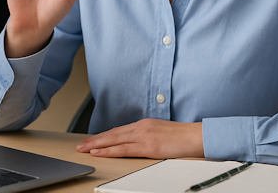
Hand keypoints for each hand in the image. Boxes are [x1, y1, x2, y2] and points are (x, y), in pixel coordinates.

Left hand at [75, 119, 203, 158]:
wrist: (197, 136)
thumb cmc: (183, 137)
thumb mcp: (162, 132)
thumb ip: (148, 135)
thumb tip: (139, 142)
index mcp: (144, 124)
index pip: (119, 130)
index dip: (104, 136)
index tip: (92, 140)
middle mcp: (141, 127)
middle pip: (112, 134)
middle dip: (95, 140)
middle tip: (80, 145)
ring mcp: (143, 136)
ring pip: (114, 140)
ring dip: (96, 145)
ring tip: (84, 149)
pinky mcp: (148, 146)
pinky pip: (123, 149)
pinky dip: (109, 151)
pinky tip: (99, 153)